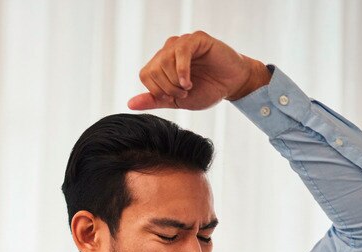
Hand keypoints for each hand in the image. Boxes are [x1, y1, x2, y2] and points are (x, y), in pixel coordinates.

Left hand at [127, 31, 270, 110]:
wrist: (232, 85)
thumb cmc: (207, 90)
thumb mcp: (177, 101)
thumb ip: (154, 100)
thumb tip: (129, 104)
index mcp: (162, 64)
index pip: (145, 75)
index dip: (157, 90)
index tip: (173, 97)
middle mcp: (169, 51)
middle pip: (153, 68)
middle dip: (167, 87)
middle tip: (184, 93)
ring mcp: (182, 43)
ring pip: (164, 60)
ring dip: (175, 80)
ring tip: (189, 87)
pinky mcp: (197, 39)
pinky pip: (181, 50)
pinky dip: (182, 70)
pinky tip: (189, 81)